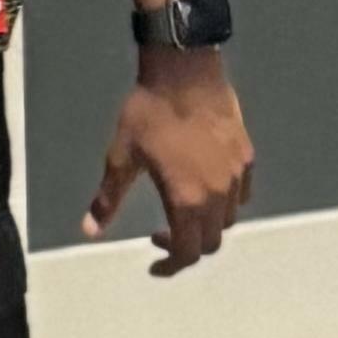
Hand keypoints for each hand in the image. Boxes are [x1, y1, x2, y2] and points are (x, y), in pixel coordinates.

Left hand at [85, 49, 253, 273]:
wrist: (184, 72)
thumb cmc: (148, 114)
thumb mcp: (122, 157)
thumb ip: (109, 198)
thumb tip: (90, 229)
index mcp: (186, 200)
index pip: (187, 252)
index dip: (171, 265)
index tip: (155, 263)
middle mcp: (218, 194)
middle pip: (212, 242)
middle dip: (188, 248)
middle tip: (162, 235)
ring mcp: (237, 175)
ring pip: (229, 219)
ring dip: (207, 226)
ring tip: (183, 211)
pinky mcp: (247, 156)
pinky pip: (242, 194)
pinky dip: (226, 203)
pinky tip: (206, 188)